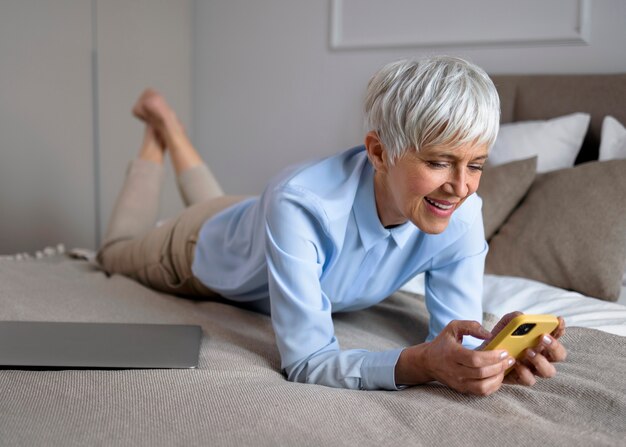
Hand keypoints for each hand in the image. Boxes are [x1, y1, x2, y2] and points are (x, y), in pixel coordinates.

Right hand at [396, 320, 514, 395]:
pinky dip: (493, 386)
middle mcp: (454, 371)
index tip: (504, 352)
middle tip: (510, 359)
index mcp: (451, 354)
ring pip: (483, 386)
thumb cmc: (443, 343)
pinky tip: (497, 376)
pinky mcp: (462, 389)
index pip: (475, 359)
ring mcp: (458, 382)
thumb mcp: (453, 327)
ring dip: (498, 378)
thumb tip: (489, 335)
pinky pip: (481, 392)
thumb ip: (471, 326)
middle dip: (500, 366)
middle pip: (481, 373)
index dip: (492, 357)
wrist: (428, 362)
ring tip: (505, 368)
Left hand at [504, 316, 566, 385]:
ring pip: (549, 371)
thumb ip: (513, 319)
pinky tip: (516, 363)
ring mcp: (534, 369)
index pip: (556, 335)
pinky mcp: (522, 379)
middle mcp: (542, 356)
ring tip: (527, 351)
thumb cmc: (500, 340)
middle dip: (554, 346)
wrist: (484, 356)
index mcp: (540, 342)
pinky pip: (530, 380)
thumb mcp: (504, 326)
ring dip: (540, 361)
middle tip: (542, 337)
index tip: (558, 320)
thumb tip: (521, 316)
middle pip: (559, 355)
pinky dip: (524, 372)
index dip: (560, 328)